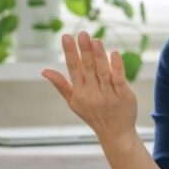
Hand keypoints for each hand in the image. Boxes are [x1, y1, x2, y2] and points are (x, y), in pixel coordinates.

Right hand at [41, 32, 137, 146]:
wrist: (115, 134)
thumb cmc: (93, 115)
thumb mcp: (73, 102)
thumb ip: (60, 84)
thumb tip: (43, 70)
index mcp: (79, 92)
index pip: (73, 69)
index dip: (70, 53)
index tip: (66, 37)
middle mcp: (93, 93)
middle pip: (88, 68)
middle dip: (84, 51)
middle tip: (82, 33)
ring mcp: (108, 95)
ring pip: (102, 73)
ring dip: (99, 57)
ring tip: (95, 40)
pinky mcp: (124, 96)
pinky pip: (119, 80)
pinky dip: (116, 67)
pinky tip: (114, 53)